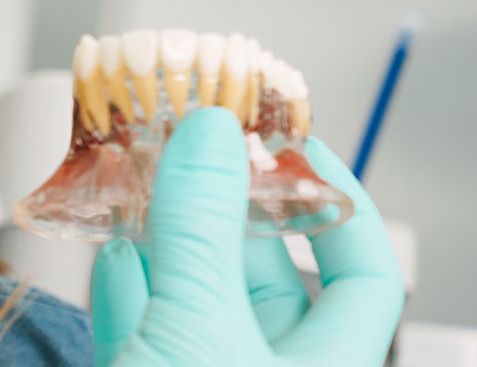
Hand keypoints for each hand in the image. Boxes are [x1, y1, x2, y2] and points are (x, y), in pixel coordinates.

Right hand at [91, 108, 405, 365]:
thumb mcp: (197, 321)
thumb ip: (200, 228)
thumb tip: (211, 134)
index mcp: (320, 363)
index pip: (365, 275)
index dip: (340, 204)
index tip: (302, 148)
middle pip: (265, 275)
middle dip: (228, 210)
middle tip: (199, 151)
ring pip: (198, 296)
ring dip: (168, 239)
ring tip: (144, 184)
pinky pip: (146, 326)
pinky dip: (128, 287)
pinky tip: (113, 252)